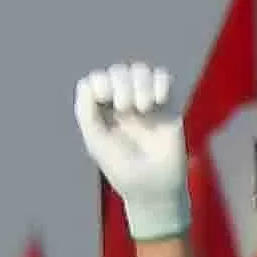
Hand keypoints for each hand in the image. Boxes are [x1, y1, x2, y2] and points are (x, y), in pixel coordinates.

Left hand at [69, 59, 190, 235]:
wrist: (154, 185)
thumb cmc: (121, 168)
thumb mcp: (96, 141)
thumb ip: (86, 112)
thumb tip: (87, 84)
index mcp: (100, 113)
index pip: (95, 80)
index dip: (99, 83)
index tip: (104, 100)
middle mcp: (121, 105)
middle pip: (118, 71)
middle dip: (120, 83)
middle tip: (124, 108)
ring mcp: (145, 103)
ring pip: (141, 70)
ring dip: (140, 83)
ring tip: (143, 107)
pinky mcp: (169, 106)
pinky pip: (164, 77)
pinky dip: (160, 83)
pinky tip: (158, 102)